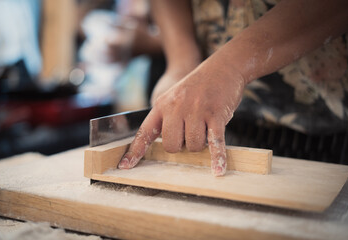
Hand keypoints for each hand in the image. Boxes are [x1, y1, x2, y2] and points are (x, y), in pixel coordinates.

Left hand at [118, 56, 245, 175]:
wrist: (223, 67)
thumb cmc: (198, 86)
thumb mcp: (174, 97)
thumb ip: (166, 117)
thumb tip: (168, 143)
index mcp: (162, 104)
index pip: (145, 132)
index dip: (135, 151)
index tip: (124, 166)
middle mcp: (176, 108)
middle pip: (171, 145)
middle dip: (181, 145)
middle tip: (189, 133)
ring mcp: (197, 111)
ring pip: (193, 146)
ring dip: (200, 144)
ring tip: (205, 128)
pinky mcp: (216, 115)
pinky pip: (215, 142)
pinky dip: (217, 157)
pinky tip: (218, 170)